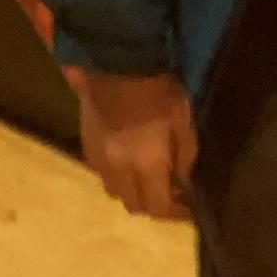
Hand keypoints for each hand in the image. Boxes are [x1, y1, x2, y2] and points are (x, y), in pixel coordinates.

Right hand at [71, 68, 197, 221]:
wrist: (114, 62)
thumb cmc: (157, 88)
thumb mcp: (183, 118)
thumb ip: (186, 154)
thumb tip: (185, 181)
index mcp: (147, 164)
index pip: (159, 208)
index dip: (176, 214)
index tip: (190, 208)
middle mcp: (120, 170)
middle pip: (135, 206)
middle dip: (155, 205)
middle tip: (172, 194)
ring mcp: (99, 160)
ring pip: (116, 192)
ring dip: (134, 192)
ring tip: (148, 179)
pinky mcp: (86, 146)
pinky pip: (102, 174)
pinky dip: (118, 176)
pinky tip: (128, 162)